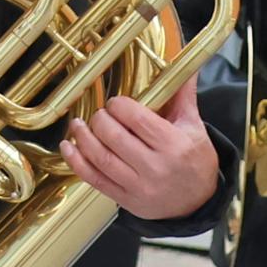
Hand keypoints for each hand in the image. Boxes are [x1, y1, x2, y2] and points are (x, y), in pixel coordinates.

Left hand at [59, 88, 215, 221]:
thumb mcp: (195, 127)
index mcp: (173, 144)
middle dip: (100, 120)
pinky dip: (76, 162)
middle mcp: (155, 167)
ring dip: (83, 138)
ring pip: (101, 158)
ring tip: (77, 125)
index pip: (136, 119)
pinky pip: (94, 179)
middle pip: (114, 137)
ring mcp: (139, 186)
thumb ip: (184, 95)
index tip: (115, 103)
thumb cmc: (195, 161)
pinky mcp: (126, 199)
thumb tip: (186, 64)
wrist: (198, 202)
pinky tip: (68, 147)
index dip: (119, 106)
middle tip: (99, 114)